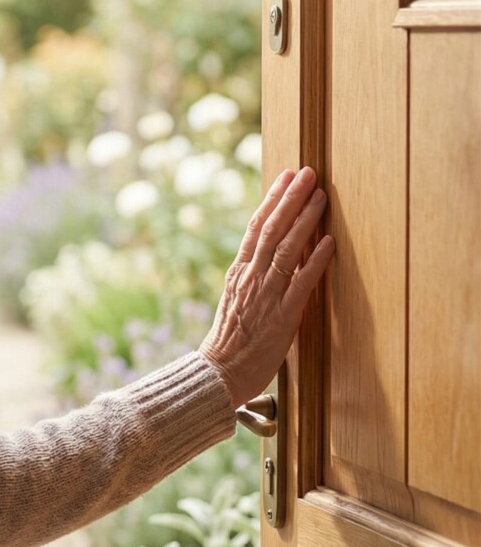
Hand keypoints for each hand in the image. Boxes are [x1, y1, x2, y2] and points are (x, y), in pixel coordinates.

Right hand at [200, 166, 334, 406]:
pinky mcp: (281, 316)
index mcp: (237, 272)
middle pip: (271, 229)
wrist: (218, 373)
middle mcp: (249, 277)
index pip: (254, 227)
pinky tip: (329, 242)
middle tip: (307, 172)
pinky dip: (315, 261)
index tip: (285, 177)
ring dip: (305, 220)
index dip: (272, 200)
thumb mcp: (235, 301)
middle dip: (290, 198)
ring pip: (286, 249)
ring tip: (321, 196)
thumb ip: (252, 277)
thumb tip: (272, 255)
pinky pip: (300, 283)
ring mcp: (265, 295)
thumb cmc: (229, 342)